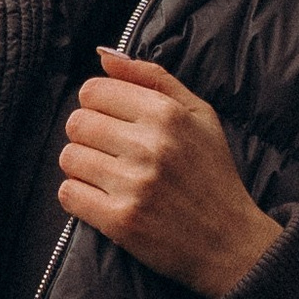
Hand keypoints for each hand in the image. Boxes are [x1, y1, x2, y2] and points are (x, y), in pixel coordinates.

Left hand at [58, 51, 280, 298]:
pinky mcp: (121, 221)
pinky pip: (68, 194)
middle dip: (88, 135)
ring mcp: (134, 185)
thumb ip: (152, 78)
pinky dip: (78, 195)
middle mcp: (149, 146)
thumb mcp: (199, 114)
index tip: (111, 120)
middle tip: (110, 151)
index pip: (94, 90)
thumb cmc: (213, 174)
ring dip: (81, 166)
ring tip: (107, 175)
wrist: (230, 243)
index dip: (97, 104)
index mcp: (167, 114)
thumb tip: (104, 56)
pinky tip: (101, 198)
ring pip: (69, 157)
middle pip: (77, 123)